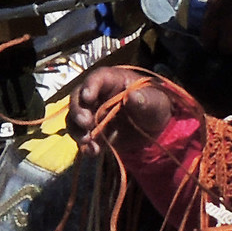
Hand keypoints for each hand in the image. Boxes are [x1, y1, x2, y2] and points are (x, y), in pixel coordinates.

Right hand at [65, 65, 194, 153]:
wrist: (156, 130)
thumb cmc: (155, 107)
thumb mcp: (156, 102)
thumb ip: (146, 100)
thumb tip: (133, 96)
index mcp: (112, 81)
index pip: (97, 78)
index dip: (90, 86)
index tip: (88, 97)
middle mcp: (97, 95)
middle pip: (78, 98)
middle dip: (78, 110)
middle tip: (85, 123)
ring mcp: (92, 113)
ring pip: (75, 118)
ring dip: (77, 130)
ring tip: (87, 142)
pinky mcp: (93, 131)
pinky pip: (82, 137)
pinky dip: (85, 145)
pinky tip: (93, 151)